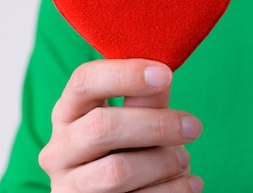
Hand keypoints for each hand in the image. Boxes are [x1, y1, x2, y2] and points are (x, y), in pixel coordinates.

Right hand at [39, 59, 203, 192]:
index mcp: (69, 112)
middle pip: (101, 127)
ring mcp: (68, 187)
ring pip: (117, 171)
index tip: (165, 74)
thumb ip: (146, 98)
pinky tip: (189, 183)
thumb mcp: (137, 118)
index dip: (125, 74)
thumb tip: (162, 71)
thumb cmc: (132, 147)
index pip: (85, 81)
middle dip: (157, 125)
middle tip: (194, 127)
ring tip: (184, 160)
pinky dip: (172, 190)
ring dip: (163, 163)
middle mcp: (59, 150)